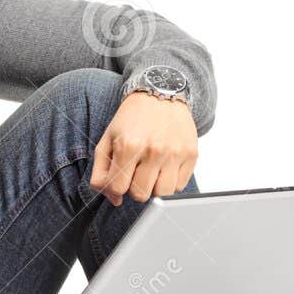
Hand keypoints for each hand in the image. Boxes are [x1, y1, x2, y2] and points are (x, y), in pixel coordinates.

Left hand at [89, 91, 197, 206]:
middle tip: (136, 171)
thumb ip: (101, 173)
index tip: (120, 178)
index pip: (119, 189)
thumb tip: (115, 200)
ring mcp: (175, 153)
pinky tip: (165, 166)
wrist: (160, 94)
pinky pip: (180, 186)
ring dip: (154, 188)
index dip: (117, 188)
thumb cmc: (131, 119)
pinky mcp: (191, 154)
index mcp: (128, 145)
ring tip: (151, 171)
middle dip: (135, 187)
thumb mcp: (107, 140)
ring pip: (162, 194)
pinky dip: (170, 182)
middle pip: (141, 195)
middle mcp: (154, 150)